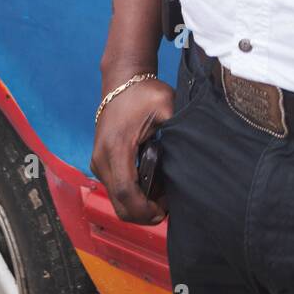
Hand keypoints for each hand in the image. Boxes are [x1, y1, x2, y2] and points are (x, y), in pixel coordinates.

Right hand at [89, 77, 176, 224]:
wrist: (121, 81)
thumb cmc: (144, 93)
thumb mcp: (166, 105)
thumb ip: (178, 128)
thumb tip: (195, 153)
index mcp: (116, 147)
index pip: (126, 192)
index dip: (145, 209)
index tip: (164, 210)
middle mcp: (101, 159)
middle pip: (119, 203)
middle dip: (143, 213)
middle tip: (166, 206)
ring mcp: (98, 162)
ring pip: (116, 198)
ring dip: (138, 204)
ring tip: (162, 194)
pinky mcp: (100, 161)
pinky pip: (114, 187)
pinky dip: (131, 194)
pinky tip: (151, 183)